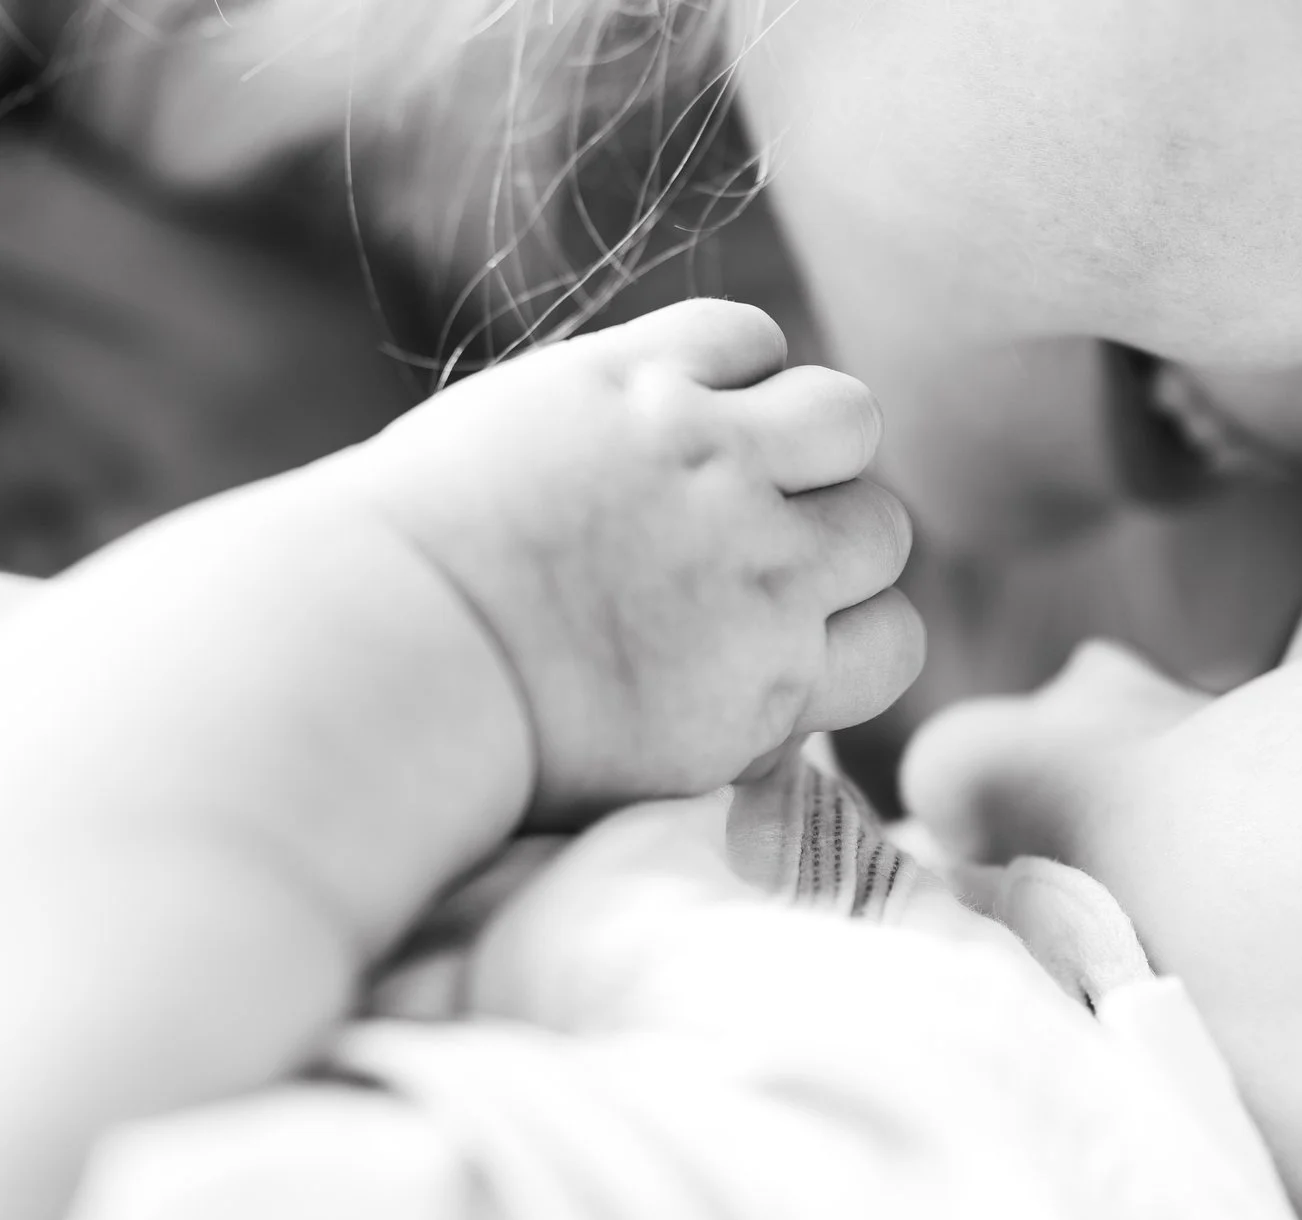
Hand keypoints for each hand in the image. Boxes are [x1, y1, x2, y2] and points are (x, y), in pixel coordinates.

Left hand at [334, 300, 922, 822]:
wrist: (379, 658)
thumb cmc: (496, 737)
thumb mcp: (660, 776)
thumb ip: (754, 729)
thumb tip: (801, 698)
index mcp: (777, 684)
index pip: (897, 639)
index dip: (846, 629)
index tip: (780, 627)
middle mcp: (765, 571)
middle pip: (882, 528)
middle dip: (824, 534)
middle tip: (739, 538)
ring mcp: (708, 465)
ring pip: (847, 418)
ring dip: (804, 436)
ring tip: (730, 453)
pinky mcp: (636, 381)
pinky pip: (747, 336)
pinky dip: (728, 359)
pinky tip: (673, 394)